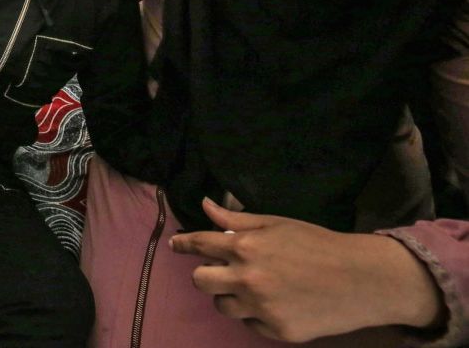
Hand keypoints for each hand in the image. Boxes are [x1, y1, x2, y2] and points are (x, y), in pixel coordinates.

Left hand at [169, 197, 444, 342]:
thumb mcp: (277, 224)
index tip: (176, 244)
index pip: (200, 245)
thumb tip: (206, 205)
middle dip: (205, 274)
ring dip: (229, 295)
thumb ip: (237, 220)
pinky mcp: (276, 331)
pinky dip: (255, 314)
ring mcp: (261, 308)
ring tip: (252, 287)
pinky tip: (275, 303)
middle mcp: (247, 279)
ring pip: (222, 306)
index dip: (184, 244)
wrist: (362, 280)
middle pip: (200, 281)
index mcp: (246, 247)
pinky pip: (249, 324)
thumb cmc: (318, 244)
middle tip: (220, 270)